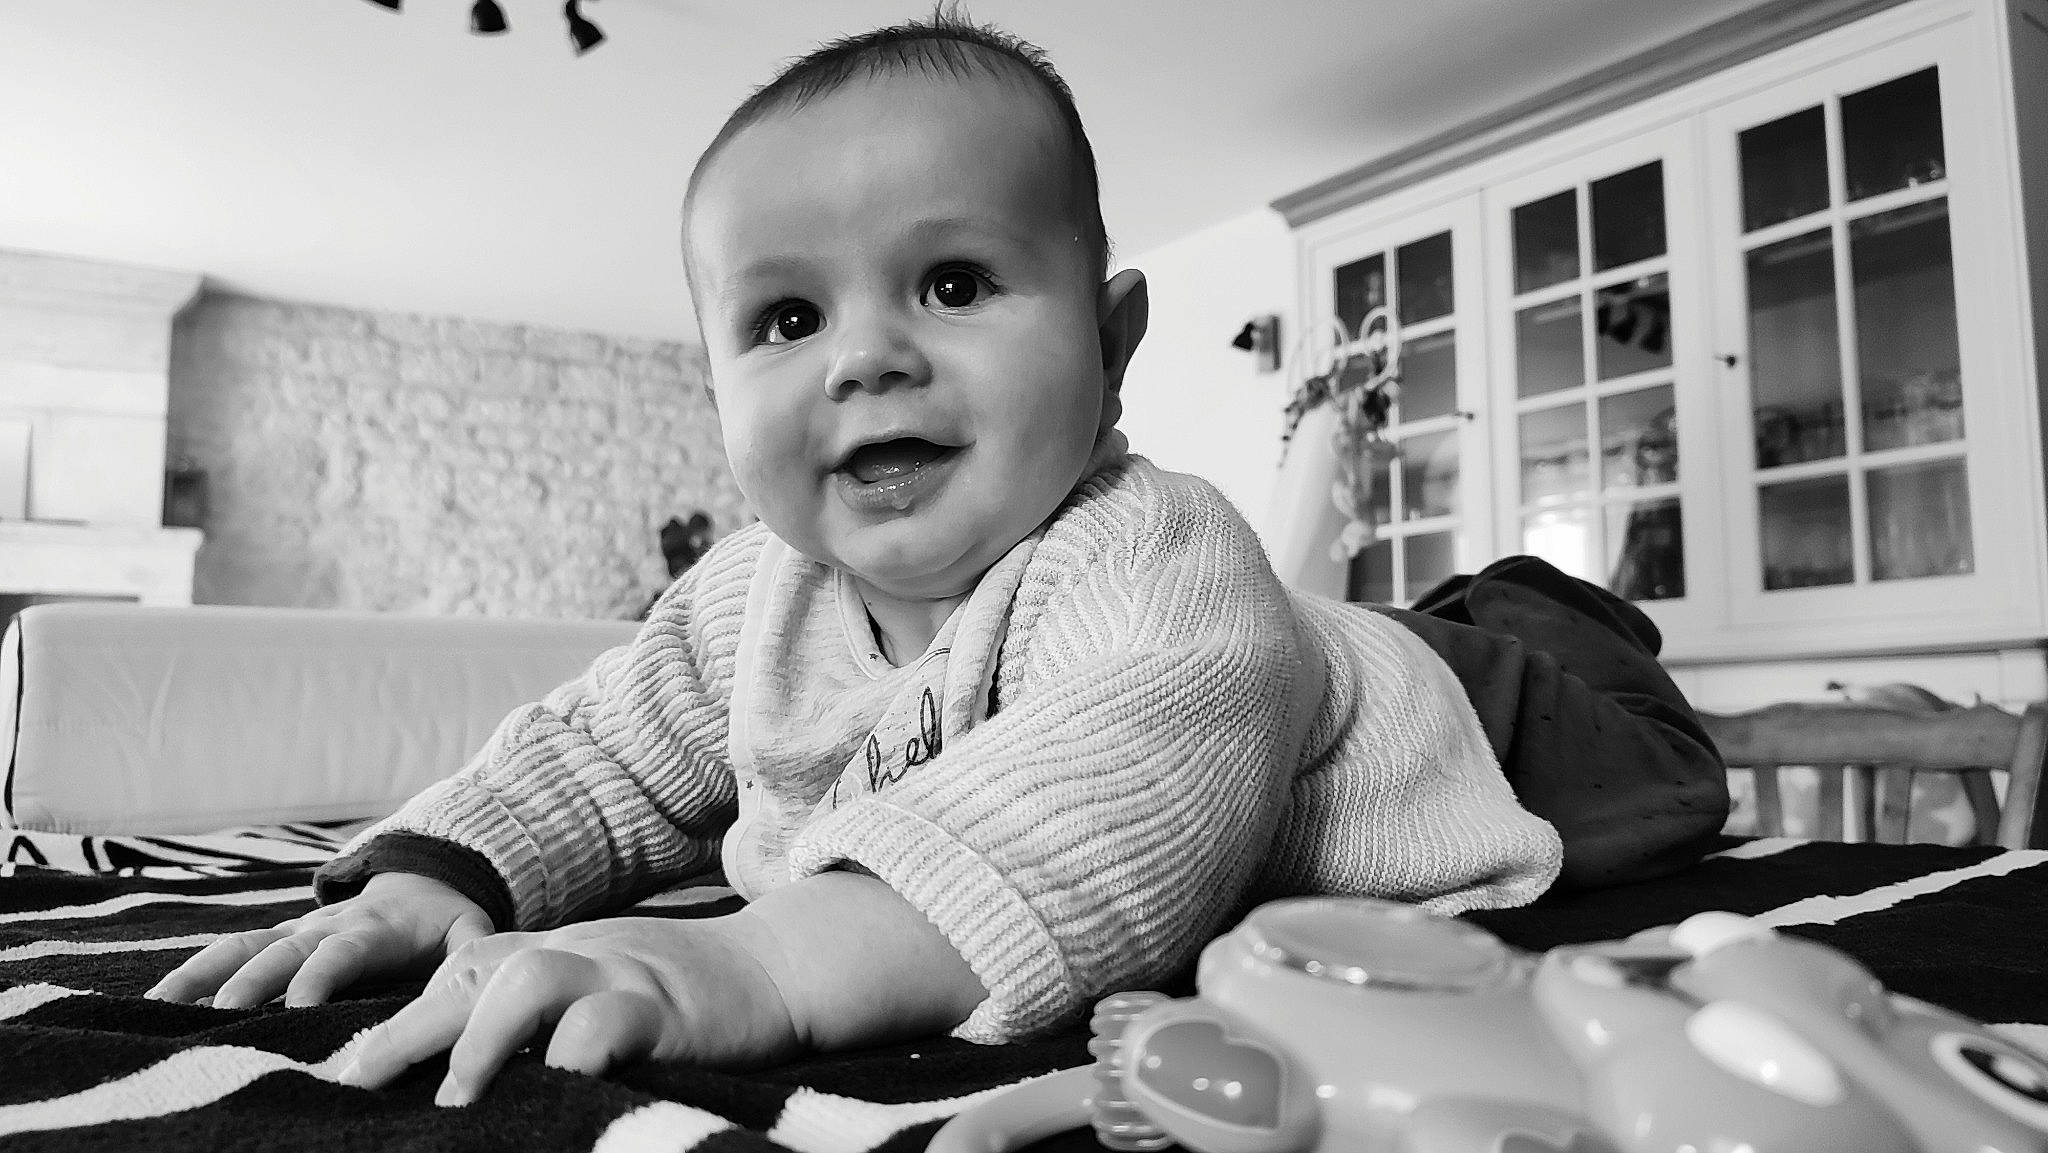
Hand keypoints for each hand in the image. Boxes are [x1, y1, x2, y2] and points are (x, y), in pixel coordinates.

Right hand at [145, 871, 492, 1009]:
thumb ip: (471, 951)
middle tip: (219, 1017)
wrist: (424, 876)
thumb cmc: (445, 919)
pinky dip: (194, 972)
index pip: (343, 952)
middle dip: (250, 982)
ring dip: (204, 974)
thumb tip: (470, 979)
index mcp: (373, 928)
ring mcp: (295, 930)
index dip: (320, 976)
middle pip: (281, 951)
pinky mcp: (276, 938)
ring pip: (244, 947)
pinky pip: (230, 951)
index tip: (299, 1006)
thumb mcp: (470, 929)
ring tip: (163, 1007)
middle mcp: (325, 926)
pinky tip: (158, 1000)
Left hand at [335, 916, 800, 1105]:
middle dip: (405, 1032)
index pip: (464, 964)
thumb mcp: (608, 984)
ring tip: (454, 1102)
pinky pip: (603, 1025)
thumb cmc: (690, 994)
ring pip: (528, 977)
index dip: (407, 1014)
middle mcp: (578, 954)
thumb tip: (475, 1074)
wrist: (783, 966)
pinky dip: (569, 1061)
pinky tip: (553, 1096)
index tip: (355, 1071)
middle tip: (352, 1086)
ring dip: (479, 1041)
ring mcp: (620, 975)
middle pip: (472, 973)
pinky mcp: (663, 1009)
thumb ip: (550, 1012)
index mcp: (559, 950)